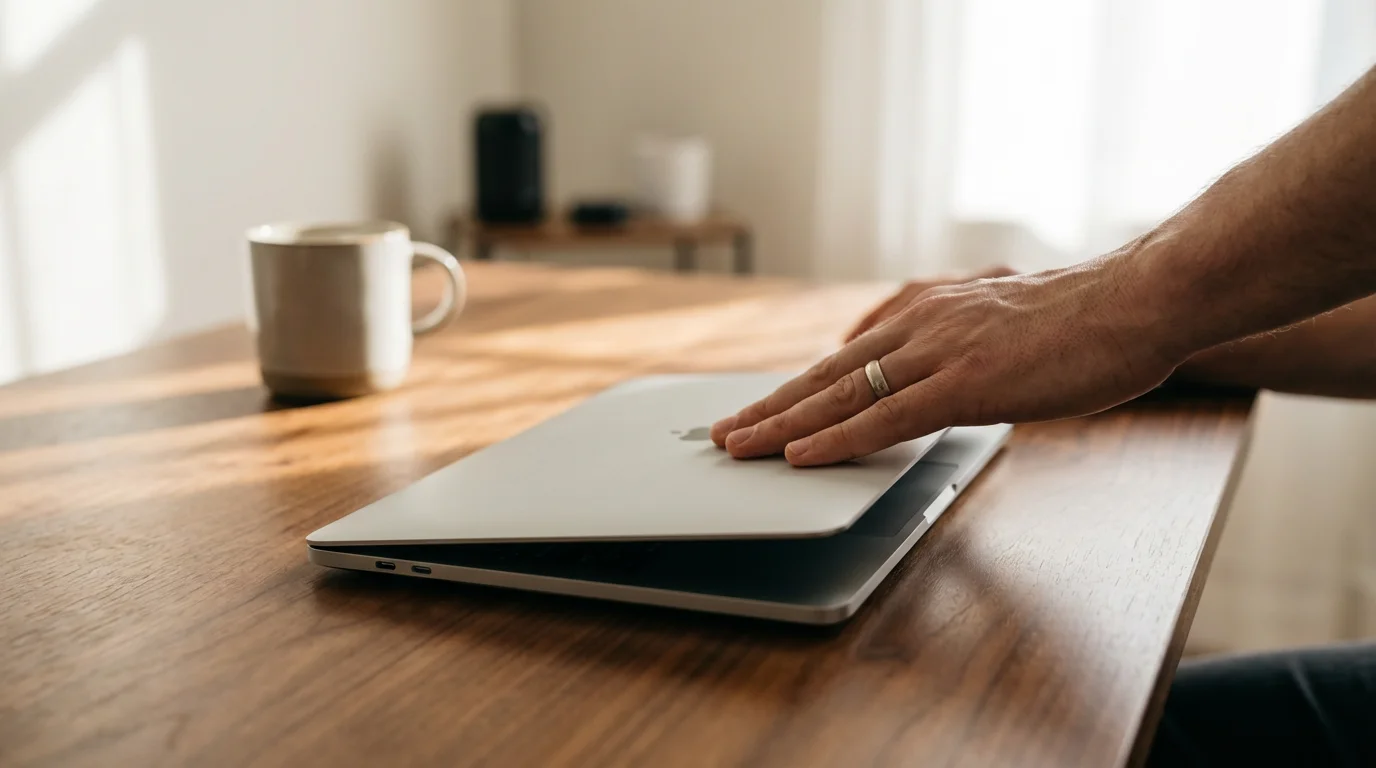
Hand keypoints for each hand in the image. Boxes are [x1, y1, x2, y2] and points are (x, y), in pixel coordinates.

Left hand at [710, 256, 1185, 465]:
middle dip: (769, 406)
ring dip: (782, 424)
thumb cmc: (1086, 318)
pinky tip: (800, 456)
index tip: (763, 406)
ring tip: (737, 447)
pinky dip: (836, 440)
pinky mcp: (965, 382)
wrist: (1138, 300)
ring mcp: (940, 351)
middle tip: (723, 432)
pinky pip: (885, 417)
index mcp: (930, 309)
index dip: (799, 385)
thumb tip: (942, 368)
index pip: (847, 356)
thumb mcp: (1005, 320)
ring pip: (841, 394)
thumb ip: (961, 339)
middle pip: (827, 374)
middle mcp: (922, 324)